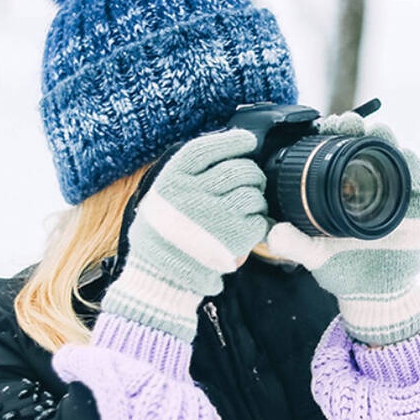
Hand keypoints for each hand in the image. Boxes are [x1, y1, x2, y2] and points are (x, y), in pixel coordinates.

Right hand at [102, 129, 268, 340]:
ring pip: (252, 193)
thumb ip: (186, 179)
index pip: (207, 149)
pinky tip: (247, 229)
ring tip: (246, 209)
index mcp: (172, 181)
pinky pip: (260, 220)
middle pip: (238, 169)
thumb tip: (223, 155)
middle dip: (251, 173)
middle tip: (252, 181)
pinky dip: (259, 223)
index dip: (232, 141)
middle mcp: (193, 194)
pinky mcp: (235, 237)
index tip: (247, 140)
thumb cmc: (161, 239)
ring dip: (256, 199)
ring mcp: (216, 215)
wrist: (161, 280)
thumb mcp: (160, 200)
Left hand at [266, 112, 419, 344]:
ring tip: (376, 131)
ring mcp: (398, 193)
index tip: (324, 124)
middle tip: (347, 122)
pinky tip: (405, 158)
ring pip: (398, 156)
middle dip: (362, 129)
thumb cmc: (342, 268)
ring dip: (388, 141)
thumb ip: (294, 244)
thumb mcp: (313, 255)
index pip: (343, 151)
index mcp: (346, 187)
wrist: (371, 293)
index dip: (336, 134)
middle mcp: (373, 184)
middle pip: (371, 145)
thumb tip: (272, 233)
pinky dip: (416, 168)